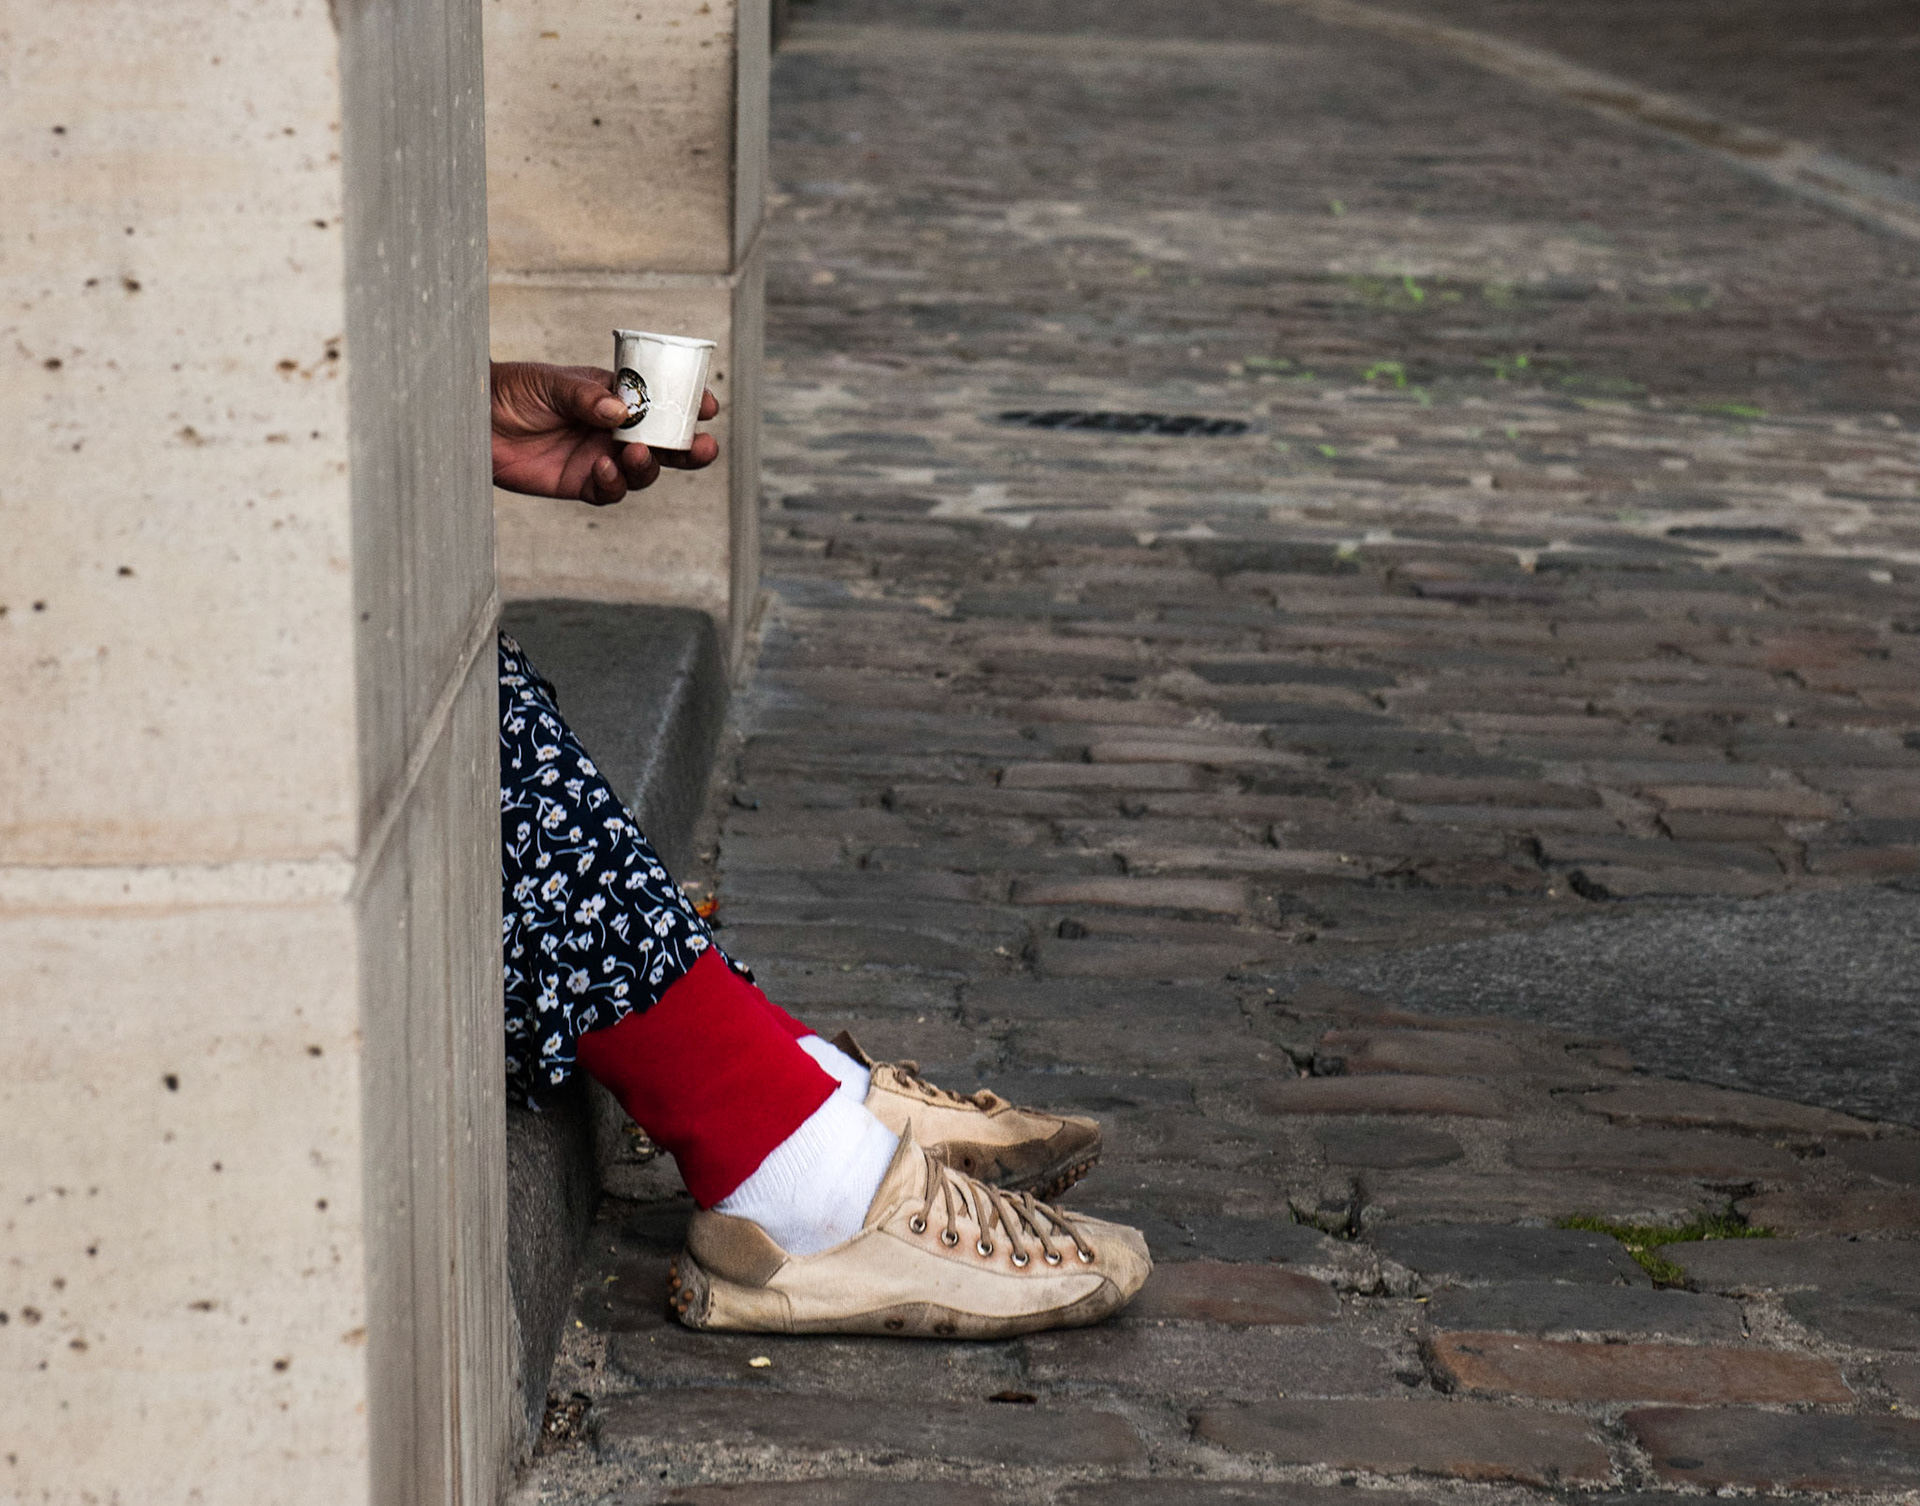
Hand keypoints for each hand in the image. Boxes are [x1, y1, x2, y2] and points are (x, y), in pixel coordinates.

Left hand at [490, 361, 719, 505]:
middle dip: (688, 447)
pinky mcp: (580, 483)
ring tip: (637, 453)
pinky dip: (613, 484)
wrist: (471, 420)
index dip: (687, 405)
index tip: (706, 406)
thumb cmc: (509, 390)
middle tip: (701, 446)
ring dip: (649, 465)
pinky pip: (610, 491)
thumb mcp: (549, 383)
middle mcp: (613, 428)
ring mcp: (599, 456)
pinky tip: (603, 469)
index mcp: (613, 395)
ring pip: (643, 470)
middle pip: (664, 442)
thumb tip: (620, 411)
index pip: (660, 401)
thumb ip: (585, 396)